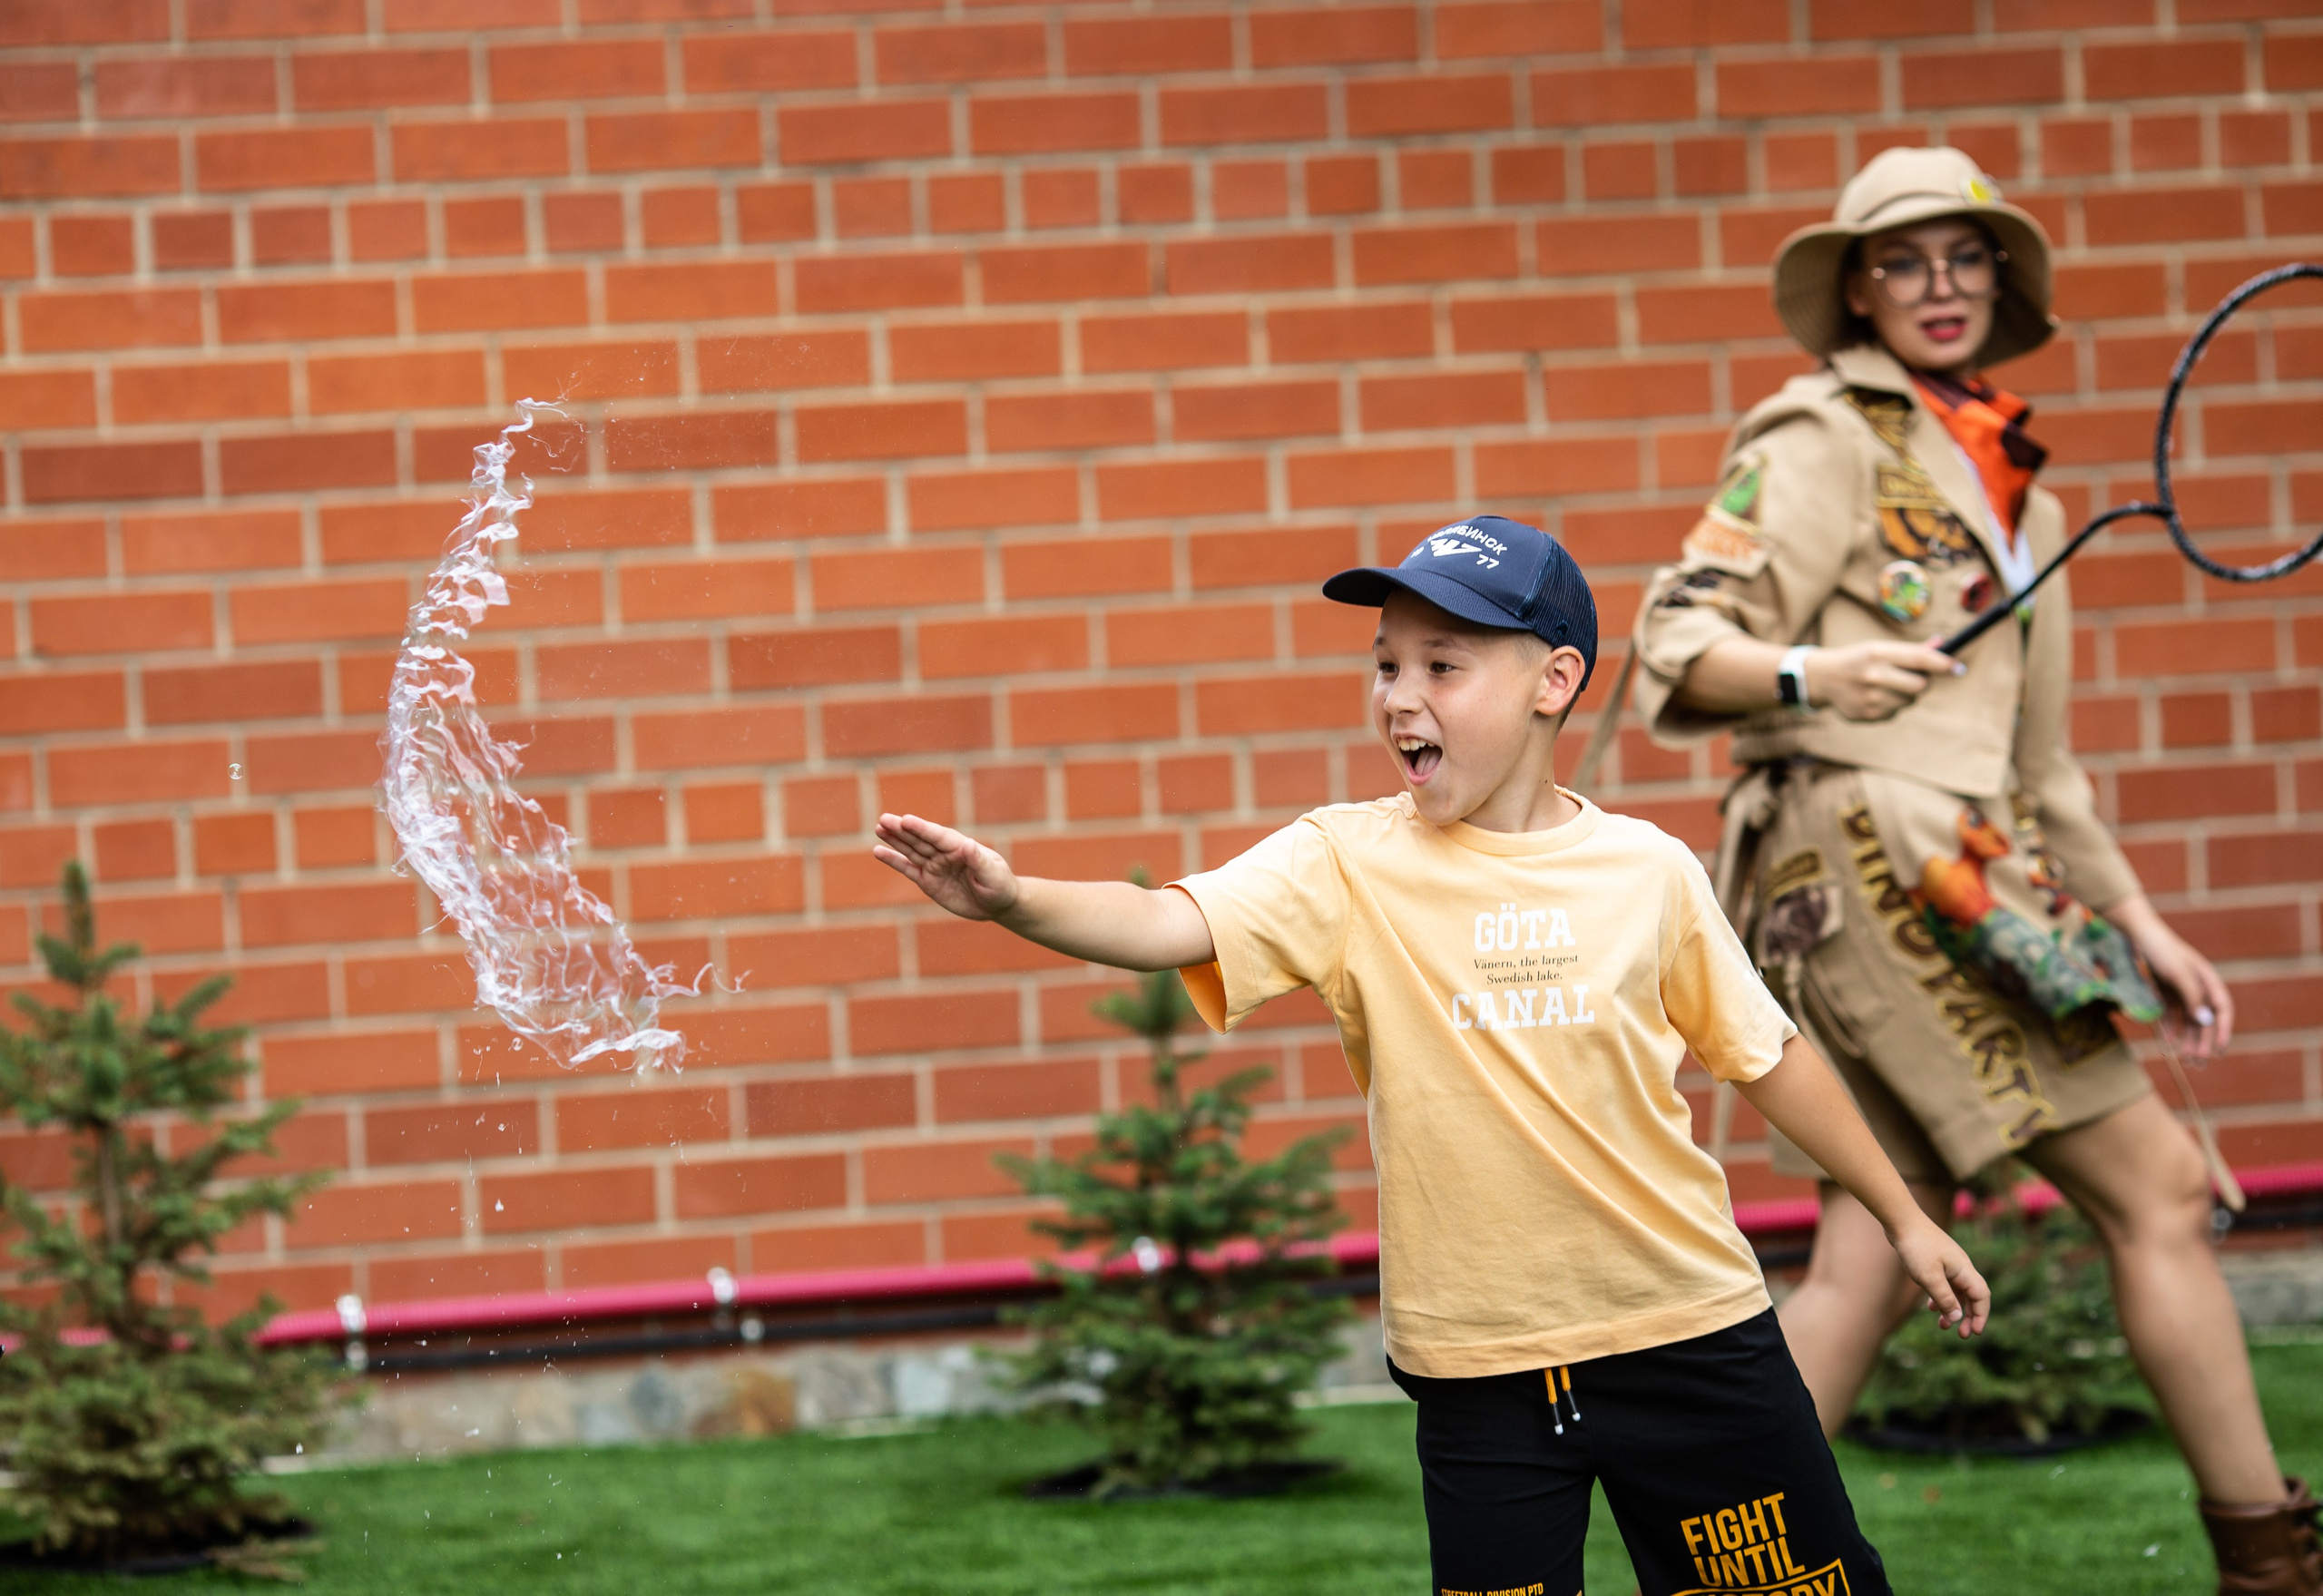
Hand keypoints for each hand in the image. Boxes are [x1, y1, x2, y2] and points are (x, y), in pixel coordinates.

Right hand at [872, 813, 1018, 921]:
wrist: (997, 904)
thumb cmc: (1000, 885)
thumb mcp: (993, 874)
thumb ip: (979, 860)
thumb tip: (968, 843)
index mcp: (961, 847)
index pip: (938, 836)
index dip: (922, 828)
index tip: (906, 820)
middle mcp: (944, 853)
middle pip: (920, 839)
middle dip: (902, 830)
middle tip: (884, 819)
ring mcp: (935, 866)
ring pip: (911, 850)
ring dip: (895, 840)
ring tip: (879, 828)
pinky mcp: (928, 881)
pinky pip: (908, 869)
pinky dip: (893, 860)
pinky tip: (879, 851)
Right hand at [1804, 641, 1962, 721]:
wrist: (1823, 679)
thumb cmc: (1859, 659)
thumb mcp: (1880, 648)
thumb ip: (1911, 649)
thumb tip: (1943, 644)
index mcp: (1878, 653)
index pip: (1920, 659)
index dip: (1944, 664)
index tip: (1959, 669)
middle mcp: (1874, 675)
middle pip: (1920, 686)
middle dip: (1922, 682)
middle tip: (1913, 676)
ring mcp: (1870, 698)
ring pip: (1909, 701)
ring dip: (1905, 694)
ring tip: (1885, 686)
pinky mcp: (1867, 715)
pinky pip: (1895, 712)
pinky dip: (1891, 705)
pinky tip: (1874, 697)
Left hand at [1888, 1215, 1989, 1338]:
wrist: (1901, 1220)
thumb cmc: (1916, 1247)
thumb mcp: (1929, 1278)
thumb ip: (1945, 1299)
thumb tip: (1958, 1319)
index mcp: (1964, 1270)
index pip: (1982, 1297)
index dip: (1981, 1316)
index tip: (1975, 1333)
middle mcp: (1961, 1266)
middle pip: (1972, 1296)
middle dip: (1969, 1317)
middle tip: (1961, 1336)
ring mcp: (1949, 1263)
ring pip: (1957, 1291)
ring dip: (1953, 1309)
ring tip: (1942, 1327)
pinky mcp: (1936, 1261)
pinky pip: (1945, 1284)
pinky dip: (1941, 1297)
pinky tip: (1930, 1307)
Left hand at [2108, 896, 2234, 1060]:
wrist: (2134, 934)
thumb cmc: (2160, 950)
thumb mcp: (2178, 974)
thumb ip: (2193, 998)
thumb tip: (2207, 1022)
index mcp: (2207, 979)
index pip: (2222, 1009)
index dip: (2223, 1030)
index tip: (2219, 1050)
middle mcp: (2197, 986)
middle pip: (2204, 1018)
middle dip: (2203, 1042)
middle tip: (2199, 1064)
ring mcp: (2180, 989)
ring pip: (2187, 1019)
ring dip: (2188, 1040)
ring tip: (2186, 1060)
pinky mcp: (2164, 991)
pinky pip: (2171, 1014)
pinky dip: (2170, 1028)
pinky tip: (2168, 1042)